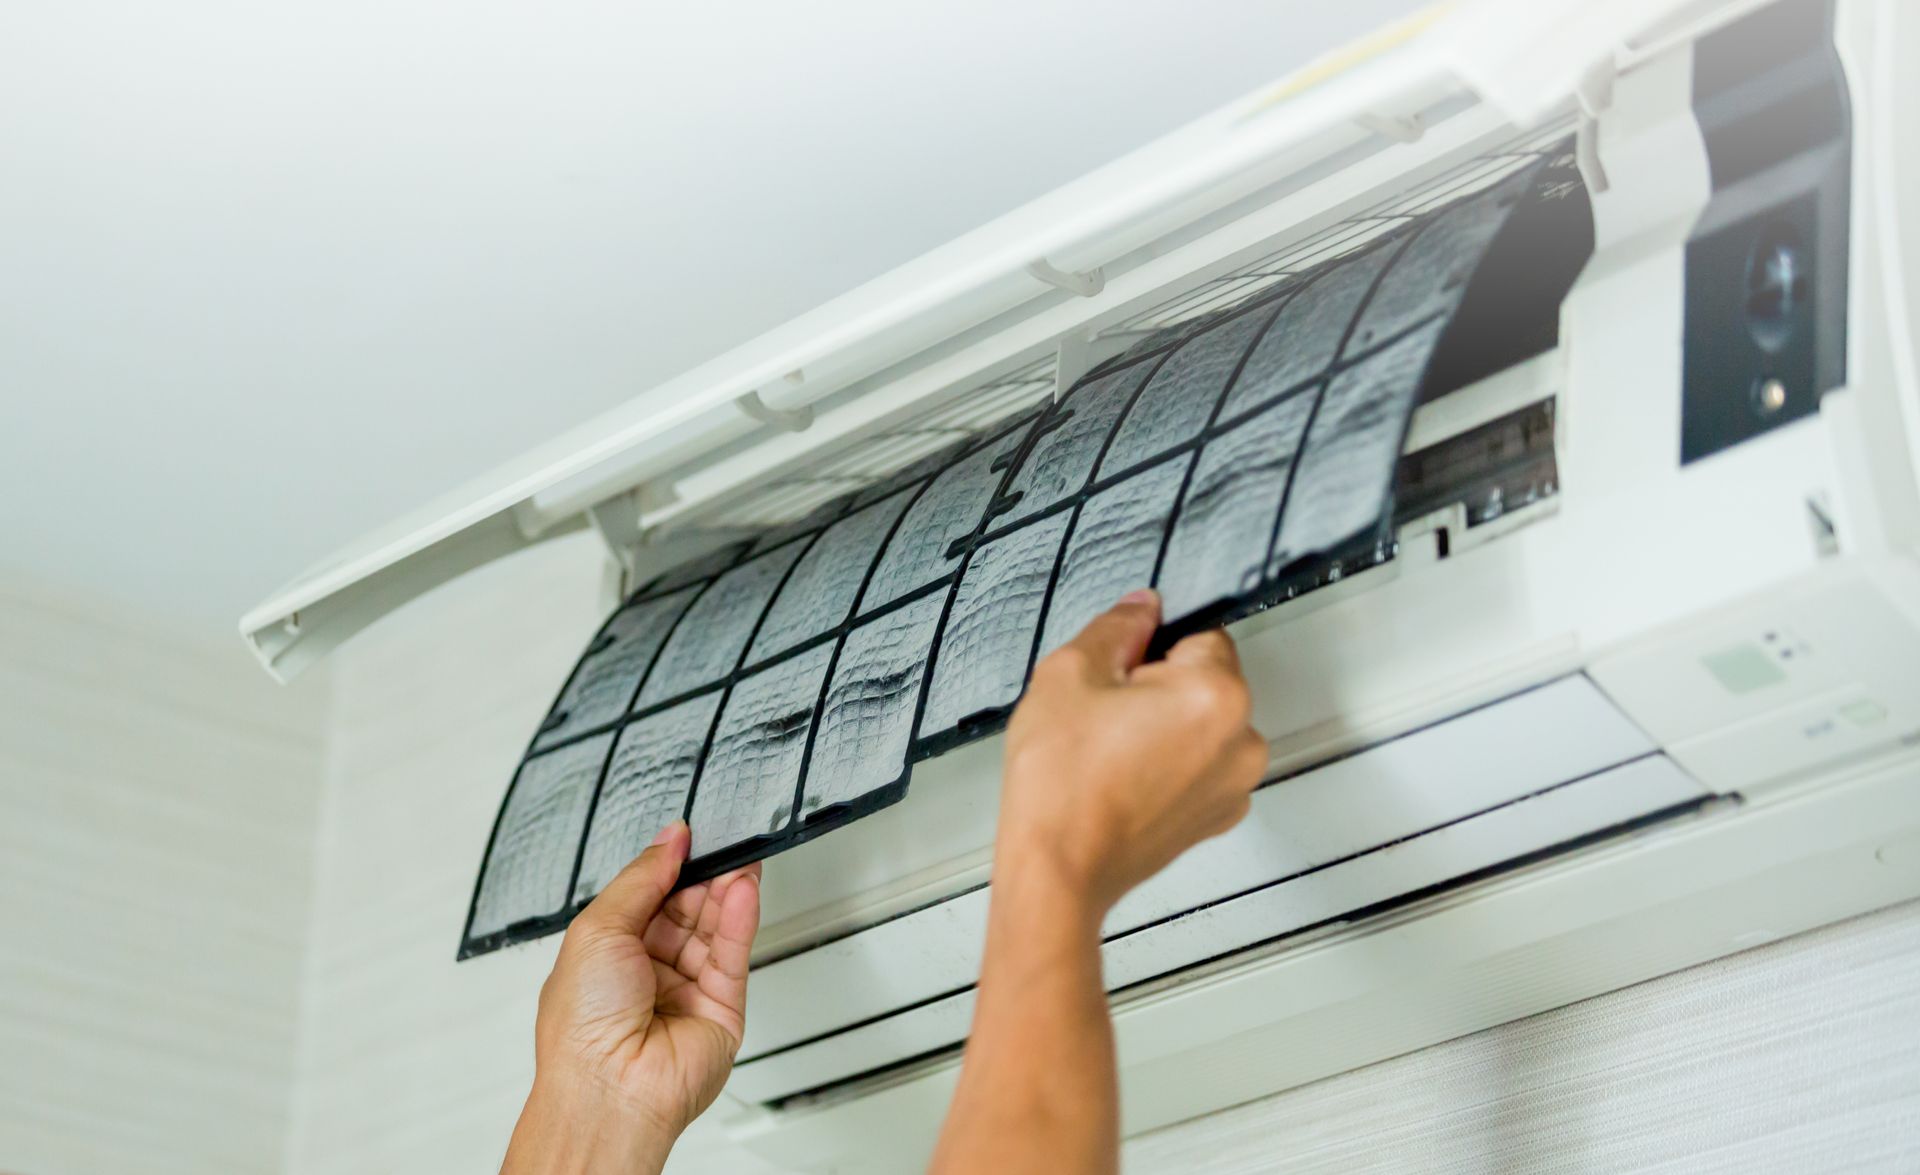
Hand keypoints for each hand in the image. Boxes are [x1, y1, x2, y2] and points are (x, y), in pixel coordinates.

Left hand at [501, 822, 760, 1174]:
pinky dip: (740, 919)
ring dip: (727, 891)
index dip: (666, 865)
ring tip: (740, 858)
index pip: (645, 896)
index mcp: (607, 953)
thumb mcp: (598, 928)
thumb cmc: (582, 1027)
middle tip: (721, 842)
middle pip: (685, 909)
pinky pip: (733, 953)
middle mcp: (647, 971)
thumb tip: (669, 840)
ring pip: (713, 927)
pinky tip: (744, 889)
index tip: (686, 836)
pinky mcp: (721, 1006)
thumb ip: (640, 879)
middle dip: (702, 875)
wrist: (610, 1089)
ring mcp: (685, 989)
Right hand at [999, 589, 1266, 912]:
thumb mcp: (1070, 673)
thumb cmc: (1061, 781)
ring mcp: (1235, 785)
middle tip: (1105, 714)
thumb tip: (1143, 608)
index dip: (1152, 645)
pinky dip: (1170, 764)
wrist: (1057, 871)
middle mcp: (1244, 740)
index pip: (1201, 632)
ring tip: (1111, 752)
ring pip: (1203, 724)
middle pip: (1207, 680)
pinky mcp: (1217, 818)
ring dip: (1167, 725)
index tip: (1118, 672)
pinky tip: (1123, 778)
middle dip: (1161, 686)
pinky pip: (1200, 766)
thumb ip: (1117, 627)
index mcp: (1218, 694)